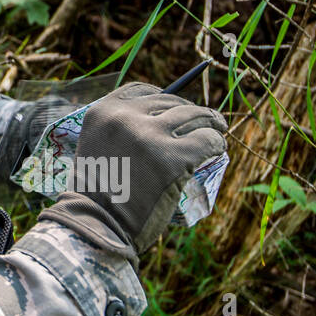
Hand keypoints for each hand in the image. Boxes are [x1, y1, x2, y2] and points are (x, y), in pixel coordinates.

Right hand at [38, 83, 226, 256]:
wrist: (98, 225)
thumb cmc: (97, 194)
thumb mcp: (96, 148)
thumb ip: (118, 131)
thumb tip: (160, 120)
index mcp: (102, 112)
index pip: (141, 90)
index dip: (164, 96)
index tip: (176, 106)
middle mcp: (125, 117)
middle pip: (170, 102)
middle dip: (190, 110)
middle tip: (206, 120)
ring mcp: (150, 136)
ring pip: (193, 116)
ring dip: (210, 121)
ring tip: (218, 129)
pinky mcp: (174, 158)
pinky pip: (207, 140)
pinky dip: (216, 143)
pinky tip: (219, 148)